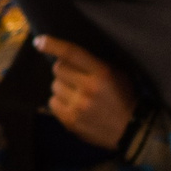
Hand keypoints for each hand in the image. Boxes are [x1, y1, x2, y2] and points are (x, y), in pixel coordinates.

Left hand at [34, 35, 136, 150]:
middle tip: (75, 77)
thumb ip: (94, 62)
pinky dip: (59, 102)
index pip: (72, 53)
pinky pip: (52, 103)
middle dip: (64, 70)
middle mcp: (89, 88)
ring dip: (62, 87)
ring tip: (77, 93)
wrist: (131, 129)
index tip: (39, 41)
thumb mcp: (116, 73)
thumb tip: (66, 53)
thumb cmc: (123, 97)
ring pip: (54, 86)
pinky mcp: (71, 121)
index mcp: (102, 73)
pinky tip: (73, 104)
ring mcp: (78, 106)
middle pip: (58, 69)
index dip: (53, 45)